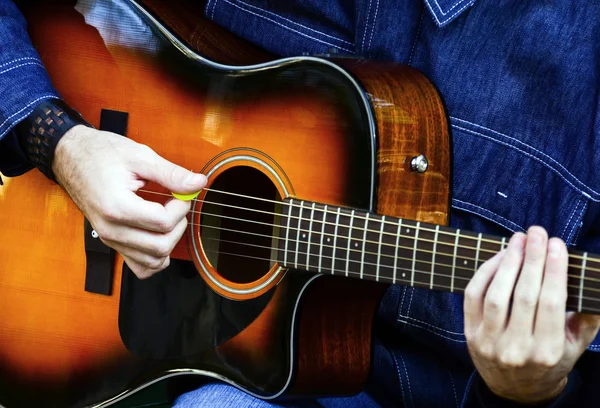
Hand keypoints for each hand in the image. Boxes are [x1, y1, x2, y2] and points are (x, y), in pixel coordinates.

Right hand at [53, 125, 206, 278]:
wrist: (71, 157)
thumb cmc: (102, 153)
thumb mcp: (140, 156)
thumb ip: (171, 174)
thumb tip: (199, 183)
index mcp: (116, 207)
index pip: (163, 223)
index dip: (181, 207)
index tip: (180, 193)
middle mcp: (110, 230)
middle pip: (160, 247)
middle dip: (178, 226)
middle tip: (175, 205)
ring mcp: (109, 240)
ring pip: (152, 262)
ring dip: (169, 243)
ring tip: (166, 218)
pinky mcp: (111, 244)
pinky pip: (140, 267)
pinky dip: (156, 258)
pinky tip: (159, 235)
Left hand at [464, 226, 599, 403]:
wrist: (515, 388)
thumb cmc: (549, 359)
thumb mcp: (575, 345)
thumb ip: (588, 316)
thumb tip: (595, 279)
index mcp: (547, 352)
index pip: (552, 303)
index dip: (554, 270)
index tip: (557, 244)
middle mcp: (516, 348)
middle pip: (524, 295)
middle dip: (532, 258)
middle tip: (537, 232)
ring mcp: (489, 342)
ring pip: (496, 294)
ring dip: (508, 261)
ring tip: (518, 239)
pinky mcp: (469, 333)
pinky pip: (473, 296)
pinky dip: (485, 272)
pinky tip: (500, 256)